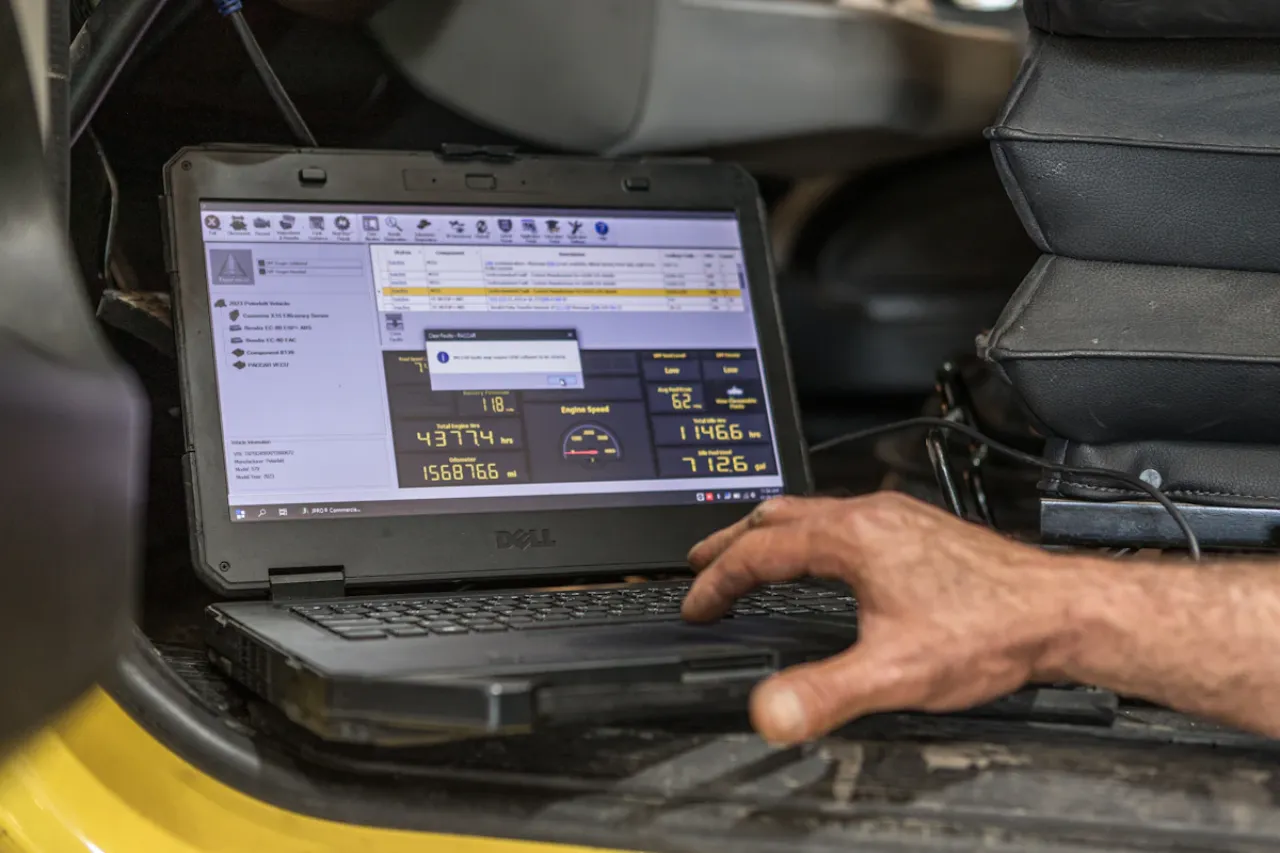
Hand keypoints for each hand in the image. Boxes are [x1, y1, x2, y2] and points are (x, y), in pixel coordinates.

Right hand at [682, 492, 1080, 744]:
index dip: (718, 579)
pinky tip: (823, 558)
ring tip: (748, 553)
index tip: (695, 603)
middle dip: (731, 540)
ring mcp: (897, 518)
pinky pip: (842, 519)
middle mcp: (872, 515)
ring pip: (812, 513)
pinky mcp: (918, 529)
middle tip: (700, 562)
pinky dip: (807, 536)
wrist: (1060, 612)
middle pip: (779, 516)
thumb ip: (826, 693)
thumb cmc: (992, 631)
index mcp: (853, 537)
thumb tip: (767, 711)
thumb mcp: (897, 673)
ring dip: (769, 534)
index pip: (760, 550)